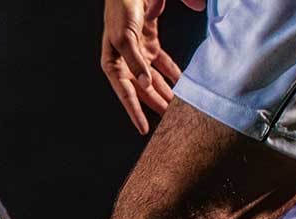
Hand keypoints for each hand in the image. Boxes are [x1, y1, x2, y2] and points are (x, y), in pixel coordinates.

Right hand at [101, 0, 183, 133]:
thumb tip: (145, 84)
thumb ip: (136, 61)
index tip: (144, 129)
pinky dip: (173, 74)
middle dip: (157, 105)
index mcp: (113, 64)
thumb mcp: (126, 37)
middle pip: (143, 91)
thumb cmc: (120, 10)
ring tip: (178, 108)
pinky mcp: (150, 46)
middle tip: (170, 122)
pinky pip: (163, 65)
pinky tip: (182, 85)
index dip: (135, 112)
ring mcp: (138, 55)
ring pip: (154, 81)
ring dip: (166, 93)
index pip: (126, 94)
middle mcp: (125, 63)